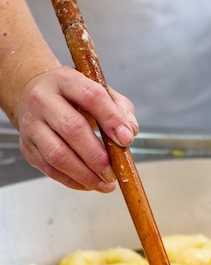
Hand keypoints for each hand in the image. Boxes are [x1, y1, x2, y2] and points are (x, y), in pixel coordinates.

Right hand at [17, 66, 138, 192]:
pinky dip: (74, 181)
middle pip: (71, 128)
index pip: (91, 96)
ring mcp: (32, 125)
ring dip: (85, 174)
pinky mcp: (28, 148)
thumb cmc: (76, 99)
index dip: (111, 119)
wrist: (38, 100)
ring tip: (105, 183)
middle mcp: (43, 99)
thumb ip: (120, 110)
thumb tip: (129, 133)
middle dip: (97, 156)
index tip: (126, 140)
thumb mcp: (101, 93)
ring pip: (58, 155)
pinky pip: (51, 170)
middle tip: (114, 172)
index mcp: (65, 80)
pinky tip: (91, 184)